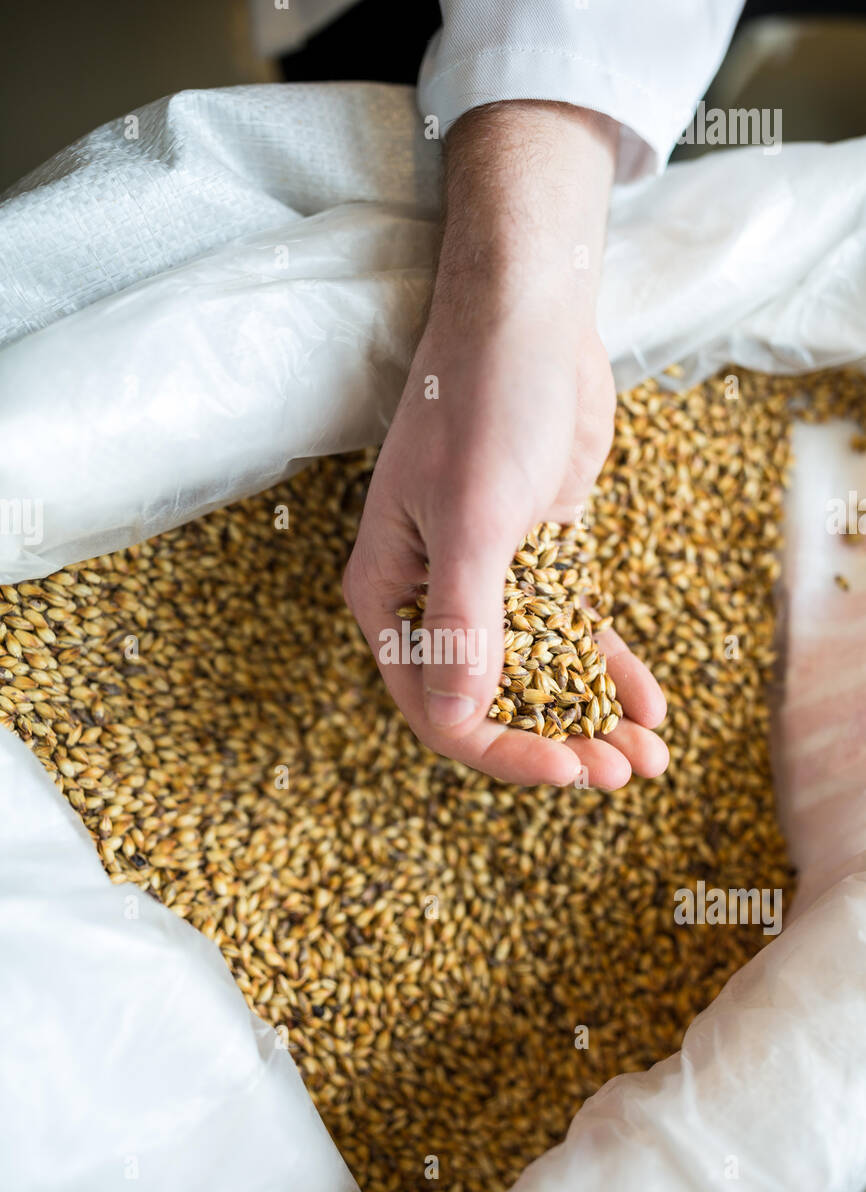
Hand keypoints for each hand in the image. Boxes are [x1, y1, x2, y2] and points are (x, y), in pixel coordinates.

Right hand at [343, 102, 667, 786]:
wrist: (529, 320)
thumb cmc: (483, 406)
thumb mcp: (473, 520)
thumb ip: (464, 623)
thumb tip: (456, 719)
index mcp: (390, 597)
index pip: (437, 708)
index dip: (503, 751)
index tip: (570, 769)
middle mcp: (432, 599)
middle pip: (493, 702)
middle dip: (558, 743)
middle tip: (621, 771)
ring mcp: (488, 581)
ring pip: (538, 675)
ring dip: (590, 718)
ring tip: (648, 756)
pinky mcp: (538, 559)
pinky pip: (571, 633)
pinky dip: (607, 668)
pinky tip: (649, 703)